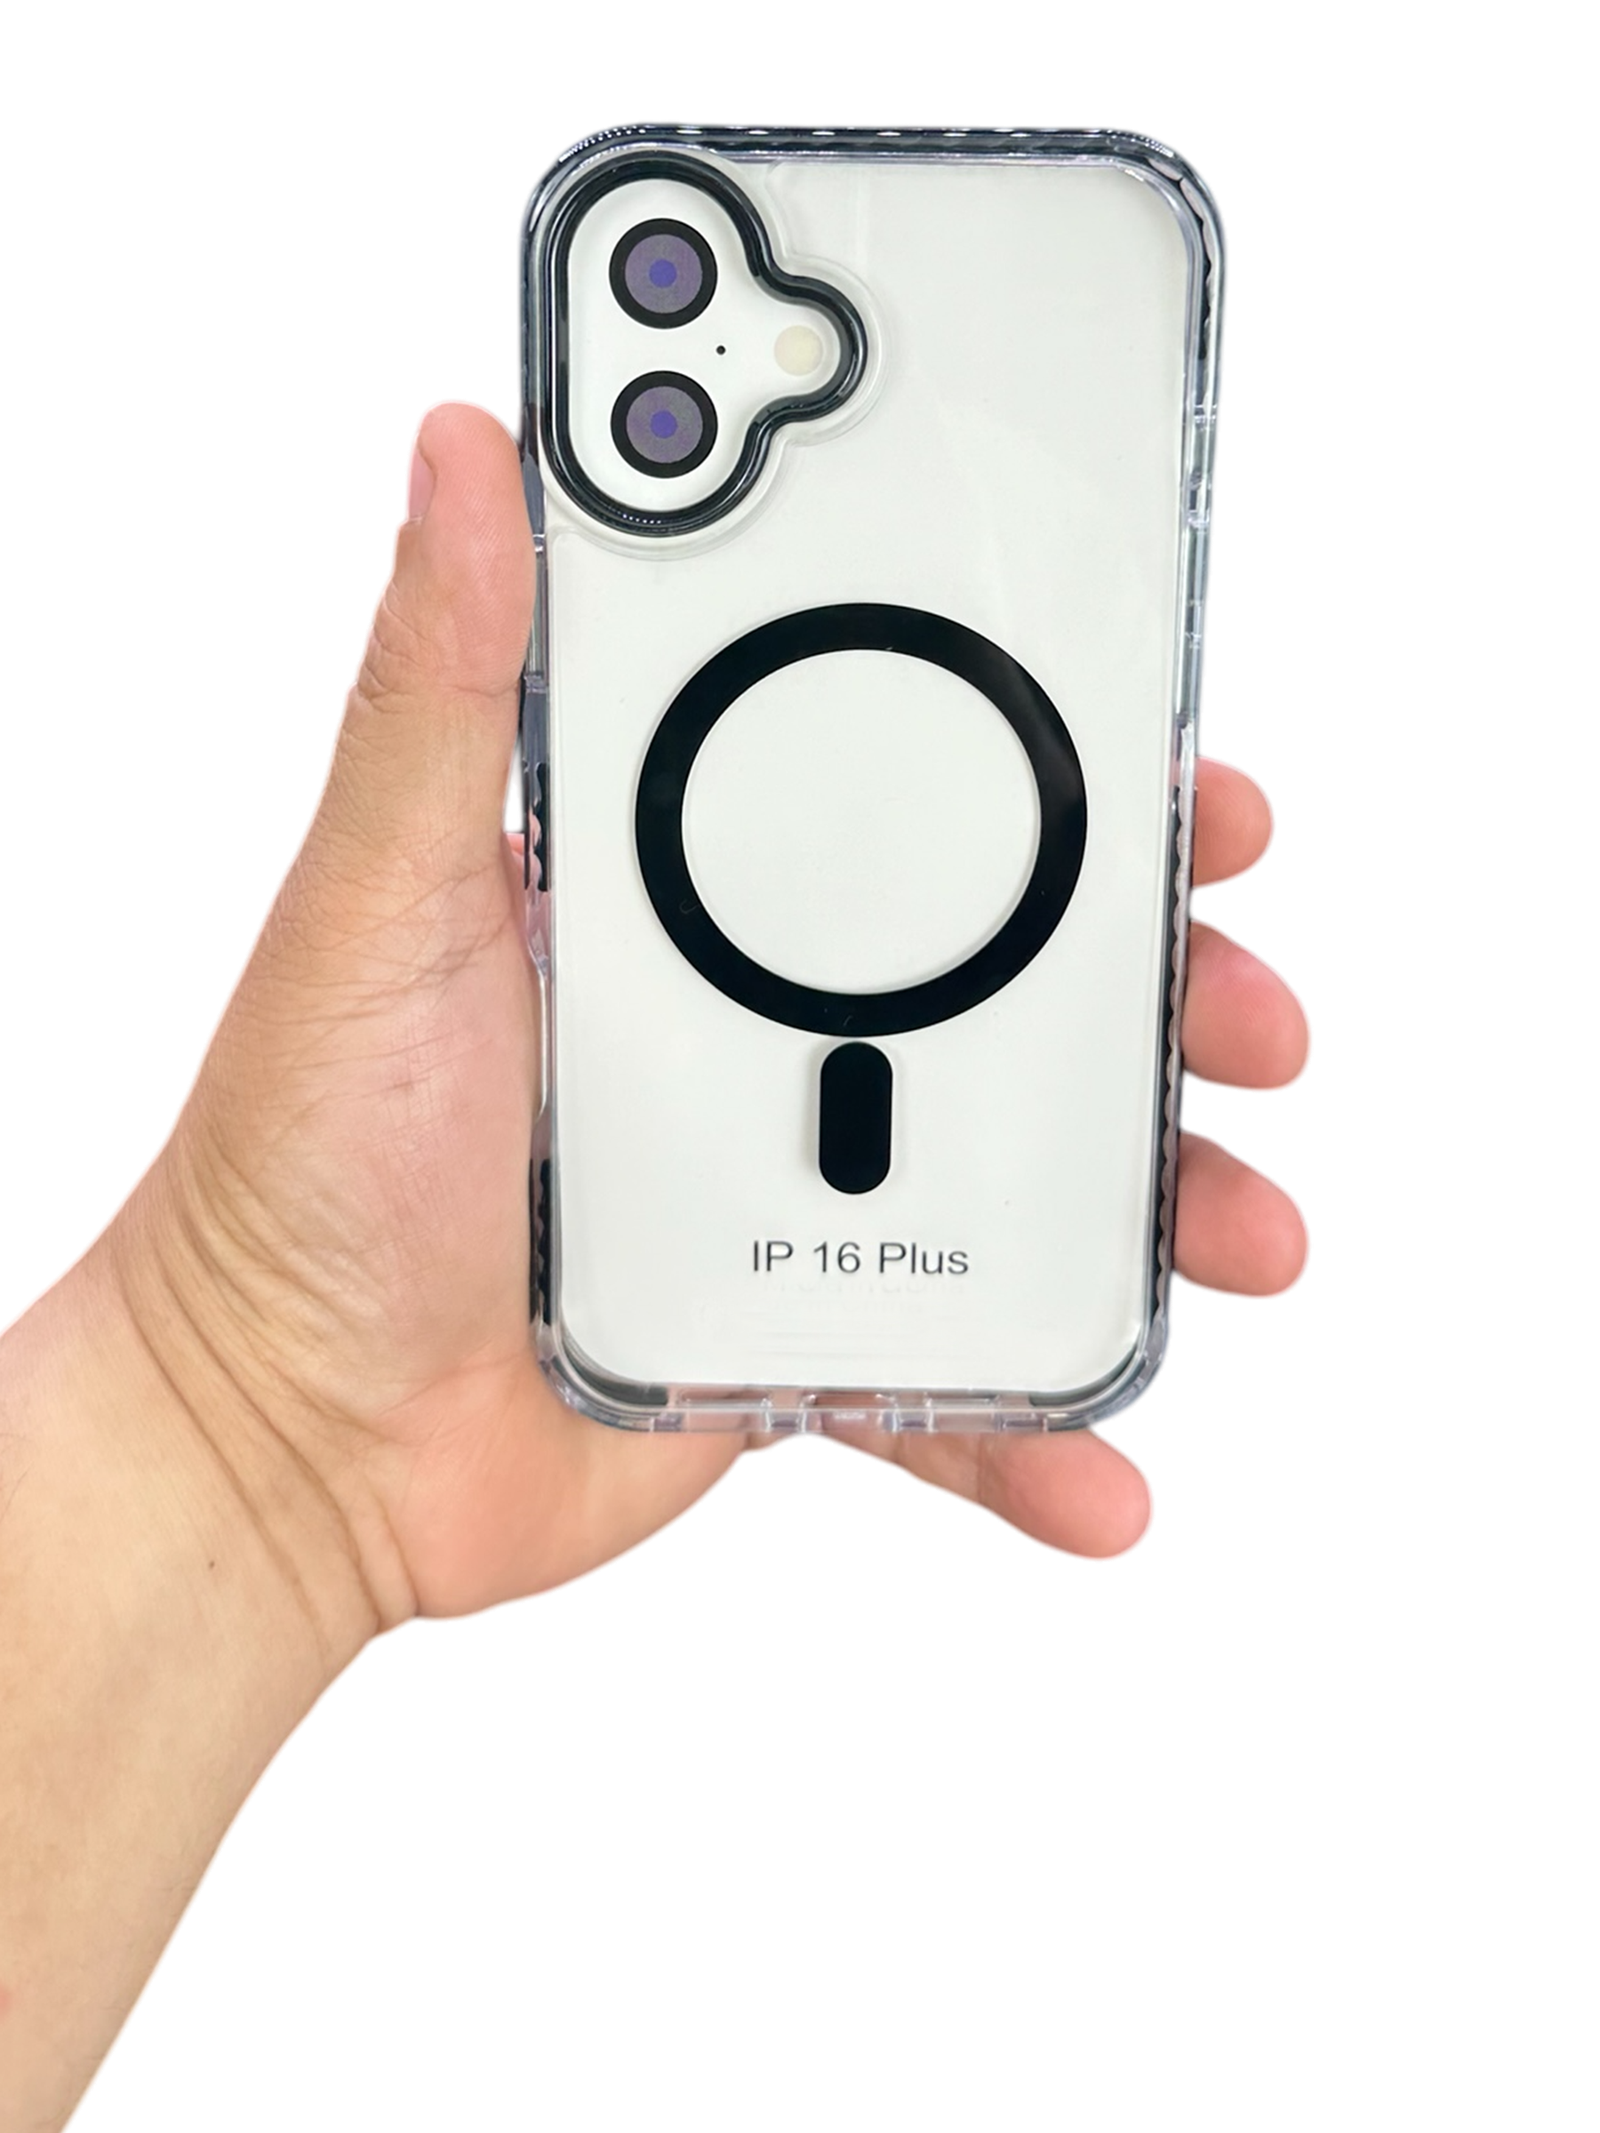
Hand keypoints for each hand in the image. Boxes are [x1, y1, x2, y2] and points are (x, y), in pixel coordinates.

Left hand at [102, 399, 1311, 1641]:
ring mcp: (783, 1193)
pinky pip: (944, 1378)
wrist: (280, 1440)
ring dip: (1154, 1206)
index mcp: (675, 909)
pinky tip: (1103, 1472)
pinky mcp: (787, 1339)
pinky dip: (1030, 1429)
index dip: (1060, 785)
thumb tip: (465, 453)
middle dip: (1163, 998)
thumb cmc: (298, 1160)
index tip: (1181, 780)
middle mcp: (749, 1034)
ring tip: (1242, 1233)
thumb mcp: (373, 901)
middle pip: (1006, 993)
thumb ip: (438, 690)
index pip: (902, 810)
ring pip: (1014, 1180)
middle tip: (1253, 1012)